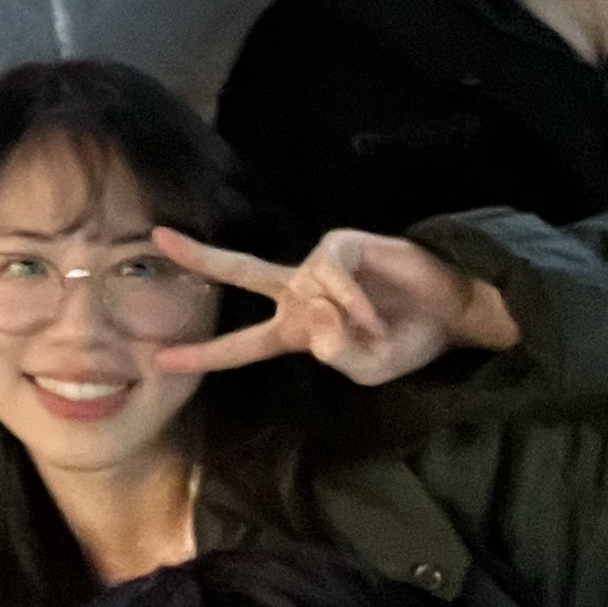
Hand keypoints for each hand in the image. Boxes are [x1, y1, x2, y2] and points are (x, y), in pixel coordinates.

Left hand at [148, 227, 522, 386]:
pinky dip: (352, 300)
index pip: (242, 345)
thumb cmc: (405, 341)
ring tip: (376, 330)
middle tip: (157, 237)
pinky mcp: (343, 245)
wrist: (450, 312)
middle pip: (240, 271)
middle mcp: (300, 292)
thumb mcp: (369, 369)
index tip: (160, 360)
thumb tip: (315, 321)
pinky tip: (375, 314)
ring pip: (306, 292)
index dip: (204, 355)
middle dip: (199, 255)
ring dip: (342, 318)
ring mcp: (319, 266)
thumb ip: (337, 356)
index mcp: (297, 329)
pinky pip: (331, 275)